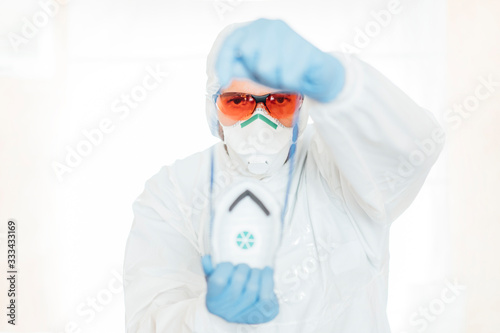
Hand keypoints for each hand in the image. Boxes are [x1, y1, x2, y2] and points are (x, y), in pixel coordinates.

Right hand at [201, 254, 278, 323]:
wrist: (240, 312)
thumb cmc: (227, 294)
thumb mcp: (215, 282)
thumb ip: (210, 270)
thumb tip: (206, 259)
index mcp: (214, 299)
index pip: (218, 280)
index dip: (225, 268)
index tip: (229, 264)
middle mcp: (228, 309)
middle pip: (238, 281)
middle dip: (243, 268)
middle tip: (244, 266)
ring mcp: (244, 313)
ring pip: (252, 288)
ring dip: (256, 273)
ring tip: (255, 270)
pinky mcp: (261, 313)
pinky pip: (266, 296)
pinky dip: (268, 280)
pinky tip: (267, 272)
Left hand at [215, 18, 345, 102]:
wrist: (318, 72)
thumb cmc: (284, 68)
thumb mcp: (256, 68)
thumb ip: (239, 66)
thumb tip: (222, 71)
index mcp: (256, 28)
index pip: (231, 42)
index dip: (224, 63)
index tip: (222, 81)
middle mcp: (270, 26)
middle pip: (249, 57)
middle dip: (258, 73)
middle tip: (272, 73)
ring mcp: (288, 35)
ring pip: (267, 68)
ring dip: (275, 78)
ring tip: (284, 73)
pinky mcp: (303, 49)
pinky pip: (286, 76)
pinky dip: (290, 82)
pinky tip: (297, 74)